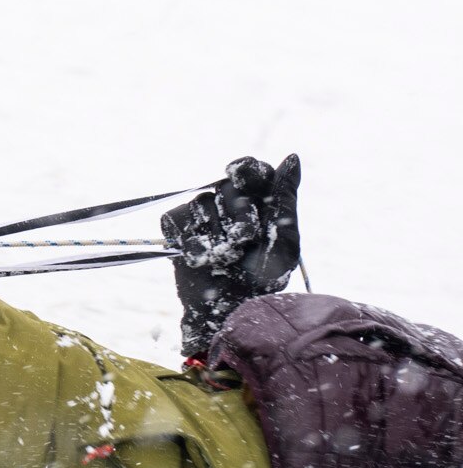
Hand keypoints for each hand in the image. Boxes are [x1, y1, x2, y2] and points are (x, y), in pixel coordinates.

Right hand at [163, 154, 302, 361]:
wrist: (230, 309)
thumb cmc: (264, 279)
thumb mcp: (284, 239)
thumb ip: (285, 197)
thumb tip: (292, 157)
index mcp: (257, 202)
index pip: (251, 169)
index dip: (248, 170)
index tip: (248, 180)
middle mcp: (227, 203)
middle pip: (228, 185)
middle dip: (240, 214)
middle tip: (246, 240)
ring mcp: (199, 214)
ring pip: (202, 201)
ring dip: (218, 234)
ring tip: (226, 257)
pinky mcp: (176, 228)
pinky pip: (179, 219)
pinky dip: (193, 242)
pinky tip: (204, 259)